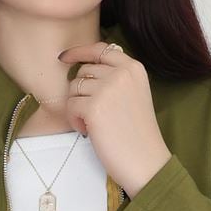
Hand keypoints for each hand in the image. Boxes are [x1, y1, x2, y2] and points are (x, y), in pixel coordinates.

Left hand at [57, 39, 170, 196]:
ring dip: (77, 107)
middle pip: (84, 71)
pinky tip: (88, 131)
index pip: (100, 49)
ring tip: (91, 125)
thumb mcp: (135, 95)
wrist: (146, 162)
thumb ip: (116, 78)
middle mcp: (121, 72)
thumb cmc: (138, 135)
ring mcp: (107, 88)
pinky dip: (74, 120)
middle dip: (82, 92)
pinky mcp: (94, 107)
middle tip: (92, 114)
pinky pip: (70, 105)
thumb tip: (84, 71)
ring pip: (74, 87)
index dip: (79, 52)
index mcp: (133, 68)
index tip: (64, 58)